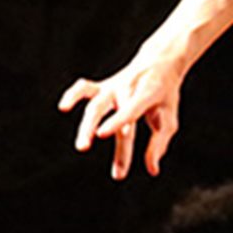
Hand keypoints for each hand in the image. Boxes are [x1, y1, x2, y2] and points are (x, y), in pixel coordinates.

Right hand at [58, 50, 185, 180]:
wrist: (161, 62)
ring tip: (81, 146)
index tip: (101, 134)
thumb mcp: (169, 118)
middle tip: (82, 147)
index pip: (129, 108)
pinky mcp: (103, 87)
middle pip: (104, 107)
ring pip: (93, 103)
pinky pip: (85, 89)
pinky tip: (63, 107)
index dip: (115, 120)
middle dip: (91, 126)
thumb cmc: (165, 96)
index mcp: (146, 94)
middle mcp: (125, 89)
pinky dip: (73, 95)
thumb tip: (152, 170)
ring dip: (85, 124)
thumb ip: (159, 144)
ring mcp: (112, 87)